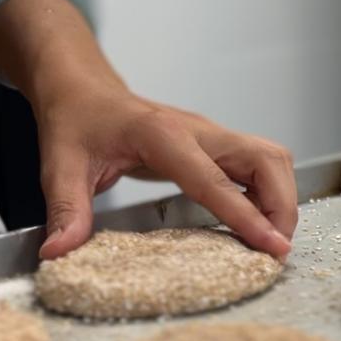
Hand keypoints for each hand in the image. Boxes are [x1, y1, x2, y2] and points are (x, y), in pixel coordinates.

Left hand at [35, 80, 297, 260]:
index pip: (216, 181)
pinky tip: (255, 221)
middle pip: (267, 161)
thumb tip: (58, 252)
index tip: (273, 248)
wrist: (82, 87)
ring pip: (272, 160)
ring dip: (281, 199)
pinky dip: (269, 193)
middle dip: (282, 206)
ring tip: (269, 240)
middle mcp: (198, 131)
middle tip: (273, 250)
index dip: (248, 216)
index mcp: (163, 135)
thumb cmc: (75, 120)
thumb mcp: (60, 165)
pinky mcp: (215, 145)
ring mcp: (211, 136)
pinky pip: (259, 165)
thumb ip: (66, 209)